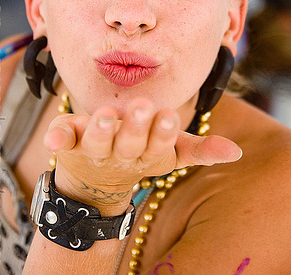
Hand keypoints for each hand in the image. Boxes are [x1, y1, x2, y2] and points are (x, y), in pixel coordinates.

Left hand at [43, 98, 241, 213]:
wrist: (96, 183)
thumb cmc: (140, 154)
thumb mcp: (170, 153)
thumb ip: (200, 150)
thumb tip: (237, 152)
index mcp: (146, 154)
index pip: (158, 146)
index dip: (162, 133)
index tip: (169, 116)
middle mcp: (119, 154)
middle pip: (128, 142)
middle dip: (135, 127)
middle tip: (140, 107)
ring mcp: (92, 150)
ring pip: (95, 142)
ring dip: (99, 131)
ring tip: (105, 115)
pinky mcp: (68, 142)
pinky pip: (61, 139)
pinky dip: (57, 136)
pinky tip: (53, 135)